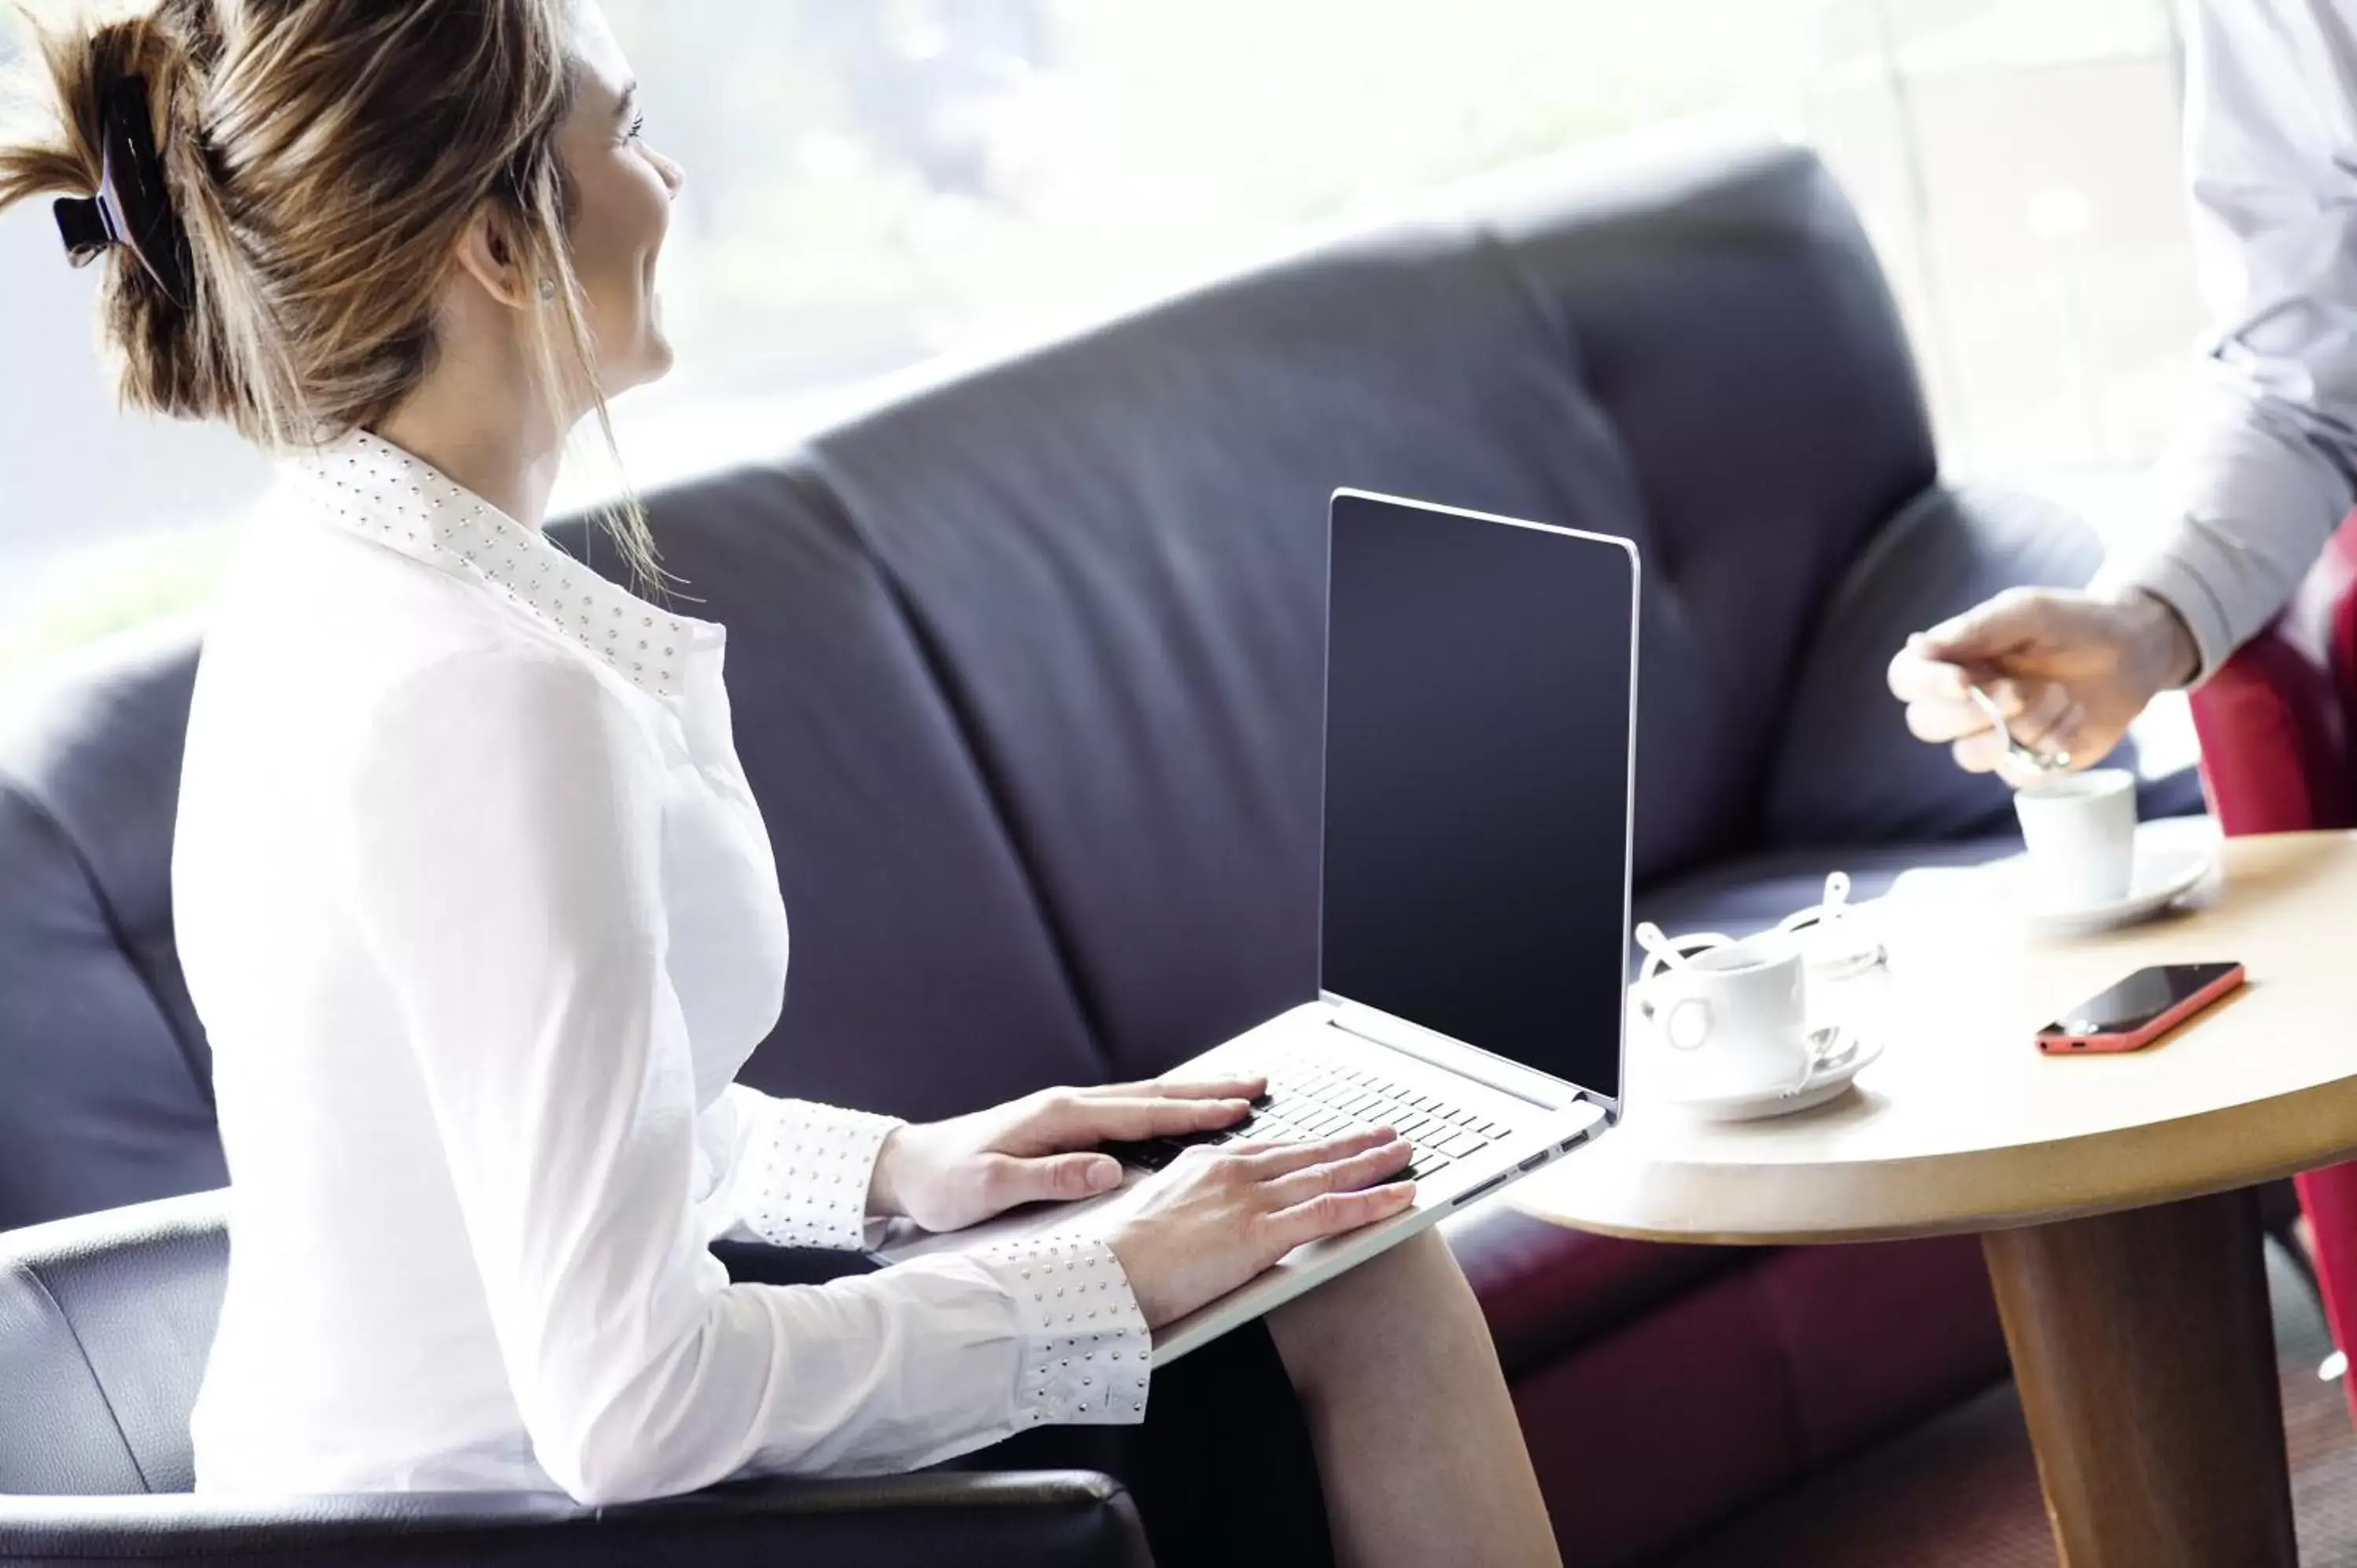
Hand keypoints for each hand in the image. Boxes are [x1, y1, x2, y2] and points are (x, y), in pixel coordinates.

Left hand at [867, 1076, 1264, 1233]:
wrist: (906, 1168)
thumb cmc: (945, 1182)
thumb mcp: (992, 1187)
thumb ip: (1051, 1177)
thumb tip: (1108, 1170)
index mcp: (1061, 1117)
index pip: (1142, 1114)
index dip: (1193, 1113)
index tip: (1238, 1110)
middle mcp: (1069, 1106)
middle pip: (1153, 1095)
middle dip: (1208, 1091)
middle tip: (1257, 1085)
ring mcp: (1066, 1113)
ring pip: (1143, 1100)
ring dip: (1191, 1096)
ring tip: (1234, 1094)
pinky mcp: (1061, 1125)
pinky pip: (1127, 1113)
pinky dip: (1163, 1110)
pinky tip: (1179, 1114)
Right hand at [1105, 1128, 1417, 1327]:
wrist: (1101, 1272)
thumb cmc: (1119, 1255)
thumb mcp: (1158, 1210)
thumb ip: (1193, 1203)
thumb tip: (1208, 1213)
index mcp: (1207, 1164)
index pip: (1273, 1150)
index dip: (1311, 1145)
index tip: (1335, 1139)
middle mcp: (1233, 1171)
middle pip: (1307, 1154)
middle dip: (1351, 1143)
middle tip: (1385, 1133)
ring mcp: (1250, 1199)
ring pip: (1327, 1176)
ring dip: (1372, 1164)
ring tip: (1404, 1154)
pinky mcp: (1260, 1233)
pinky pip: (1329, 1214)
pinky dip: (1371, 1203)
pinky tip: (1400, 1198)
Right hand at [1885, 587, 2198, 783]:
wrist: (2136, 651)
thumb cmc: (2074, 623)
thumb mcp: (2027, 612)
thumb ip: (1974, 628)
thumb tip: (1918, 646)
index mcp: (1953, 660)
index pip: (1906, 679)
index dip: (1925, 685)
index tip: (1963, 680)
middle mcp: (1964, 702)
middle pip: (1926, 724)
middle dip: (1973, 711)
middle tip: (2018, 692)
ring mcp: (1994, 736)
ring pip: (1969, 755)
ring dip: (2019, 727)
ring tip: (2060, 697)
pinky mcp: (2027, 763)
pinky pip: (2018, 774)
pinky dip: (2051, 746)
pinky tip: (2075, 719)